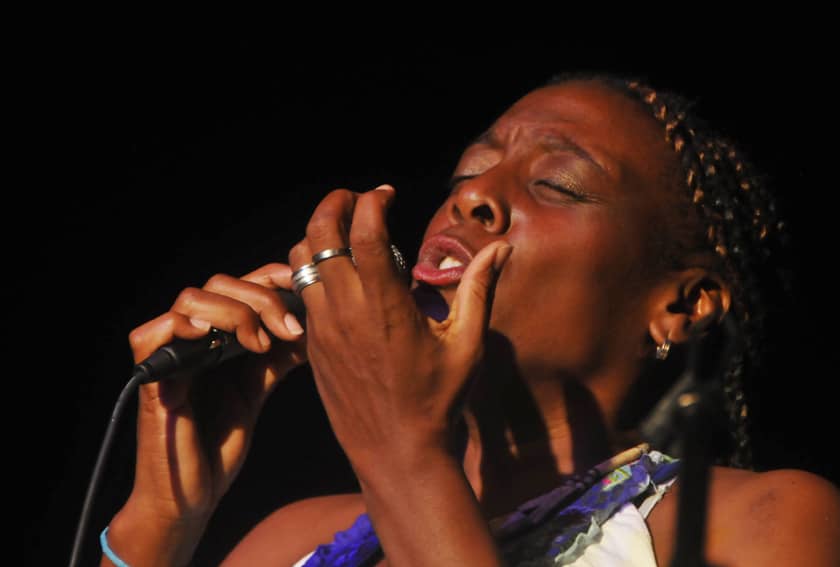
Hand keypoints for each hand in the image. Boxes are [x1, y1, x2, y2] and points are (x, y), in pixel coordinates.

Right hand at [119, 262, 306, 530]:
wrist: (190, 497)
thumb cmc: (217, 445)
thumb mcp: (254, 392)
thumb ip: (273, 359)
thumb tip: (309, 328)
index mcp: (214, 336)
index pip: (239, 285)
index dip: (270, 277)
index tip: (303, 286)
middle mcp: (189, 338)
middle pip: (219, 283)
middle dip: (262, 298)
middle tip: (289, 330)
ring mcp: (168, 355)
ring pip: (191, 299)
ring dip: (233, 312)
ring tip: (259, 345)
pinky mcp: (150, 379)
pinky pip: (152, 334)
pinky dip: (185, 326)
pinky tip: (217, 340)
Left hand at [288, 185, 511, 473]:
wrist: (395, 452)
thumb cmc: (438, 400)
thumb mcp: (467, 345)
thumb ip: (479, 289)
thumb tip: (501, 248)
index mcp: (384, 306)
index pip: (364, 231)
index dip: (372, 201)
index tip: (388, 193)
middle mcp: (345, 311)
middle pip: (319, 234)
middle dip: (335, 204)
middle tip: (358, 199)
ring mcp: (322, 328)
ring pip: (300, 261)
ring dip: (319, 236)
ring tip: (347, 235)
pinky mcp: (312, 345)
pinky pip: (301, 293)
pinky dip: (313, 270)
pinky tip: (341, 277)